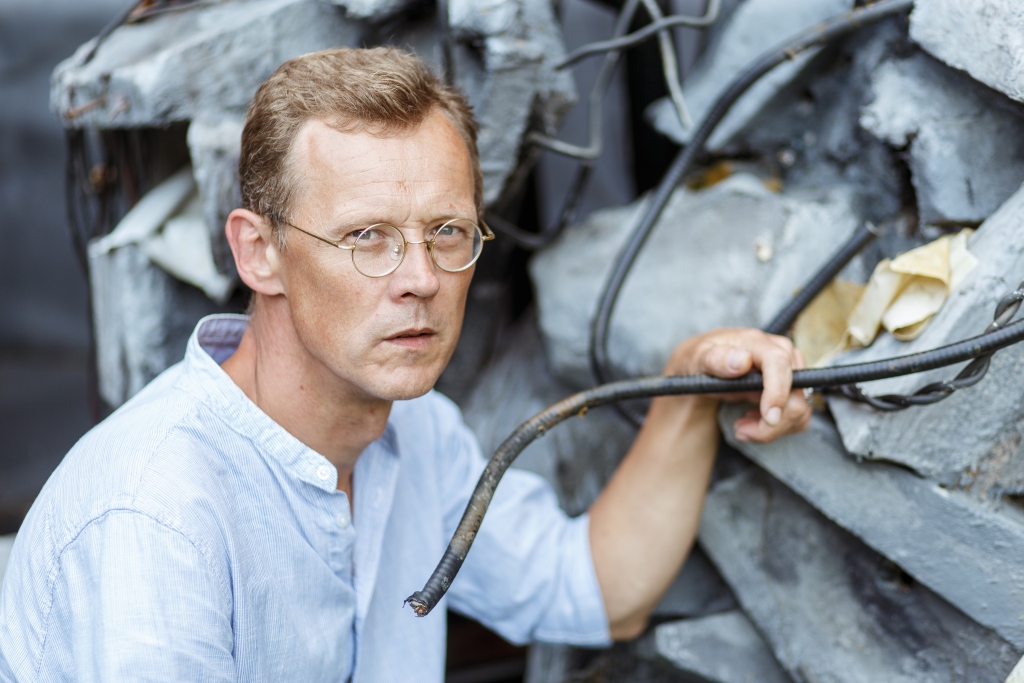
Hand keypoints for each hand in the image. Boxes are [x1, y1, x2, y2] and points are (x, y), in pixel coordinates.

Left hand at [664, 328, 810, 443]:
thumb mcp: (697, 359)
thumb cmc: (700, 361)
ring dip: (771, 428)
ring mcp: (790, 370)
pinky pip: (798, 416)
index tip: (768, 417)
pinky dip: (778, 428)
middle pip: (795, 392)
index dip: (778, 391)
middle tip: (739, 429)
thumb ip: (717, 360)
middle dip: (770, 422)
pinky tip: (753, 422)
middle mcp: (781, 352)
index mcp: (757, 342)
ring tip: (742, 427)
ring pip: (799, 409)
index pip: (779, 362)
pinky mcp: (794, 387)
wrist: (704, 367)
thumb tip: (742, 361)